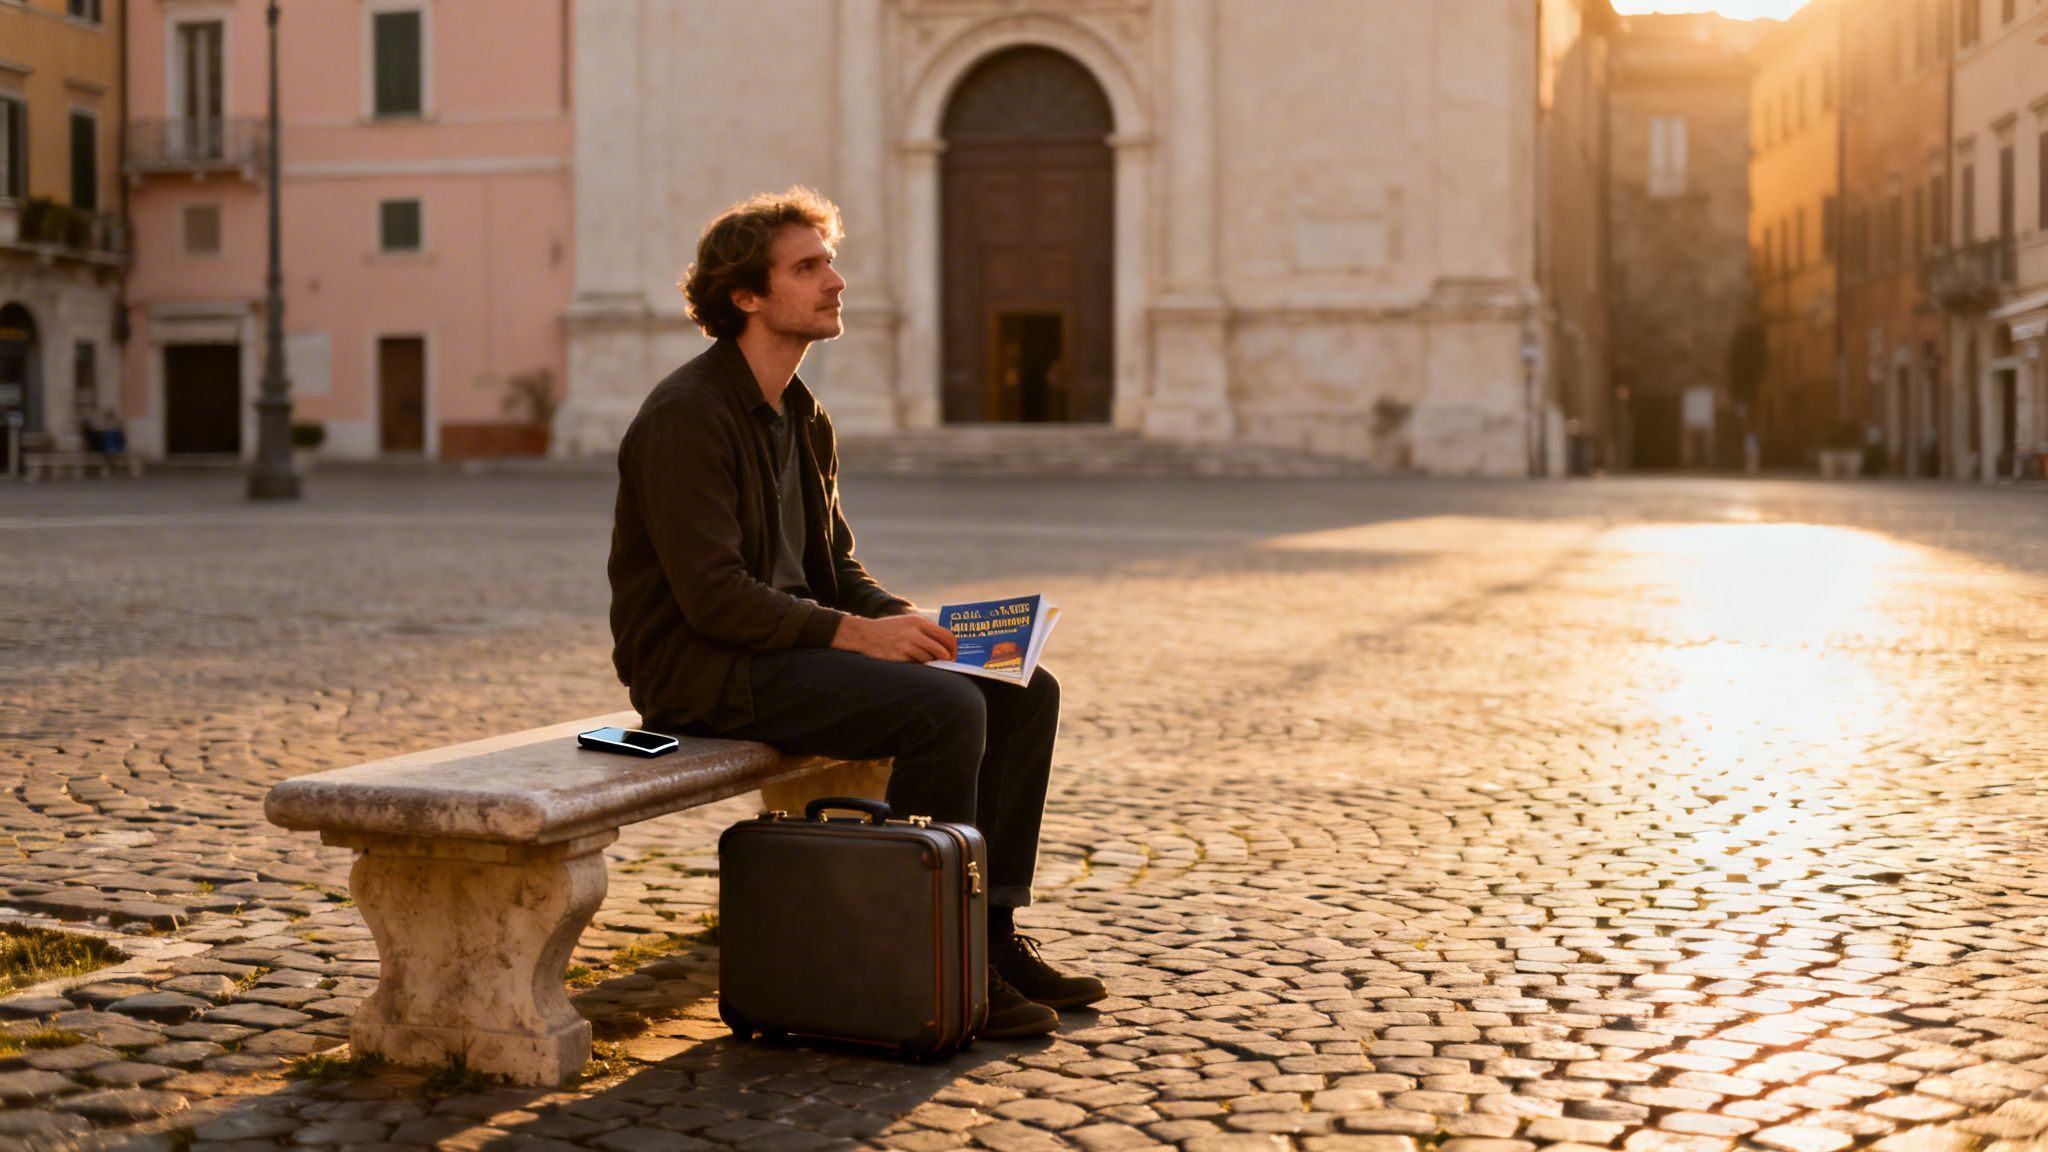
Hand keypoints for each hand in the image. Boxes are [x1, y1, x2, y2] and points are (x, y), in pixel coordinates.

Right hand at [831, 613, 958, 662]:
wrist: (865, 635)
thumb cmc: (888, 630)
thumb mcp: (907, 623)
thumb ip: (924, 630)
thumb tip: (944, 643)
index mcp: (919, 621)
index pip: (946, 635)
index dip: (954, 648)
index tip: (953, 655)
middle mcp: (916, 630)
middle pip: (942, 649)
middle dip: (948, 659)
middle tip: (948, 665)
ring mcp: (908, 643)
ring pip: (931, 657)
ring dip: (934, 663)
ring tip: (933, 665)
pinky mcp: (901, 654)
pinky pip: (919, 662)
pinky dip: (923, 665)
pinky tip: (920, 666)